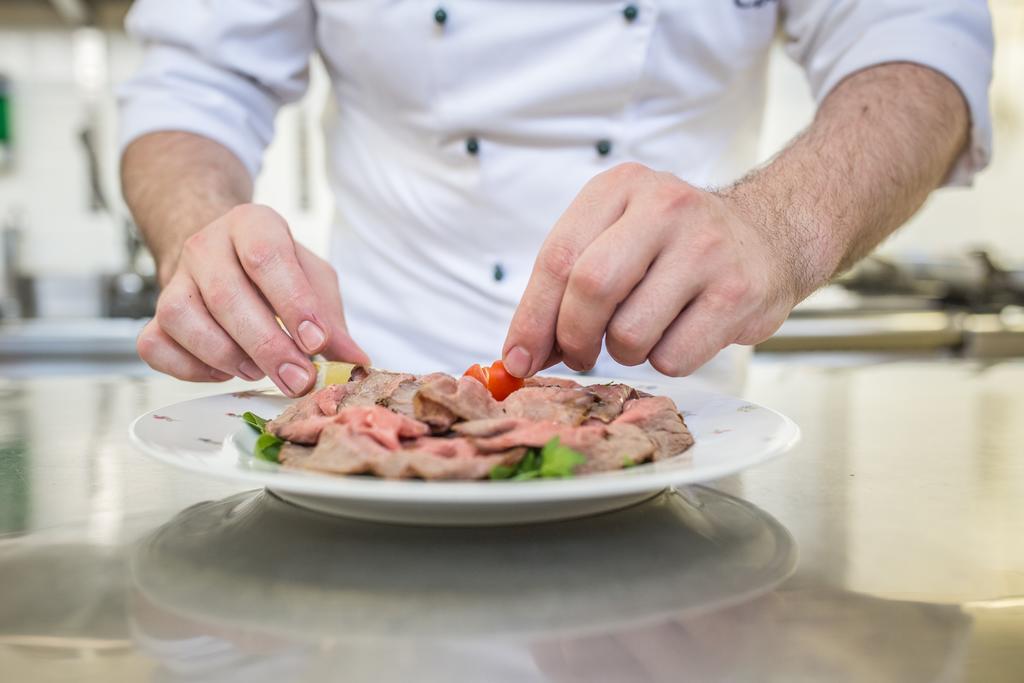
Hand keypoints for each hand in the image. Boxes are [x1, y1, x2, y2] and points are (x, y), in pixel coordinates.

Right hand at [136, 204, 369, 396]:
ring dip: (225, 355)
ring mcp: (174, 279)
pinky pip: (155, 345)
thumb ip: (331, 319)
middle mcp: (206, 246)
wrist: (223, 256)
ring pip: (181, 317)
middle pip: (226, 294)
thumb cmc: (275, 270)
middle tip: (297, 379)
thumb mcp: (312, 280)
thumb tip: (355, 360)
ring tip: (259, 372)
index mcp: (252, 224)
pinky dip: (188, 368)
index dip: (292, 301)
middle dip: (267, 345)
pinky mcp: (154, 314)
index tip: (315, 342)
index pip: (266, 256)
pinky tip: (223, 372)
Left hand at [503, 163, 799, 377]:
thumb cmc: (673, 247)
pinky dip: (664, 362)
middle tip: (579, 354)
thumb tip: (521, 354)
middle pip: (590, 289)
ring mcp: (706, 248)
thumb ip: (565, 287)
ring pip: (630, 333)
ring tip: (643, 332)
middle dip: (572, 338)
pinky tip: (680, 335)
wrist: (769, 235)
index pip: (558, 257)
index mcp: (620, 188)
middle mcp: (664, 207)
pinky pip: (674, 357)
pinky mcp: (738, 292)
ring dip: (623, 352)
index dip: (531, 318)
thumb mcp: (616, 238)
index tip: (517, 358)